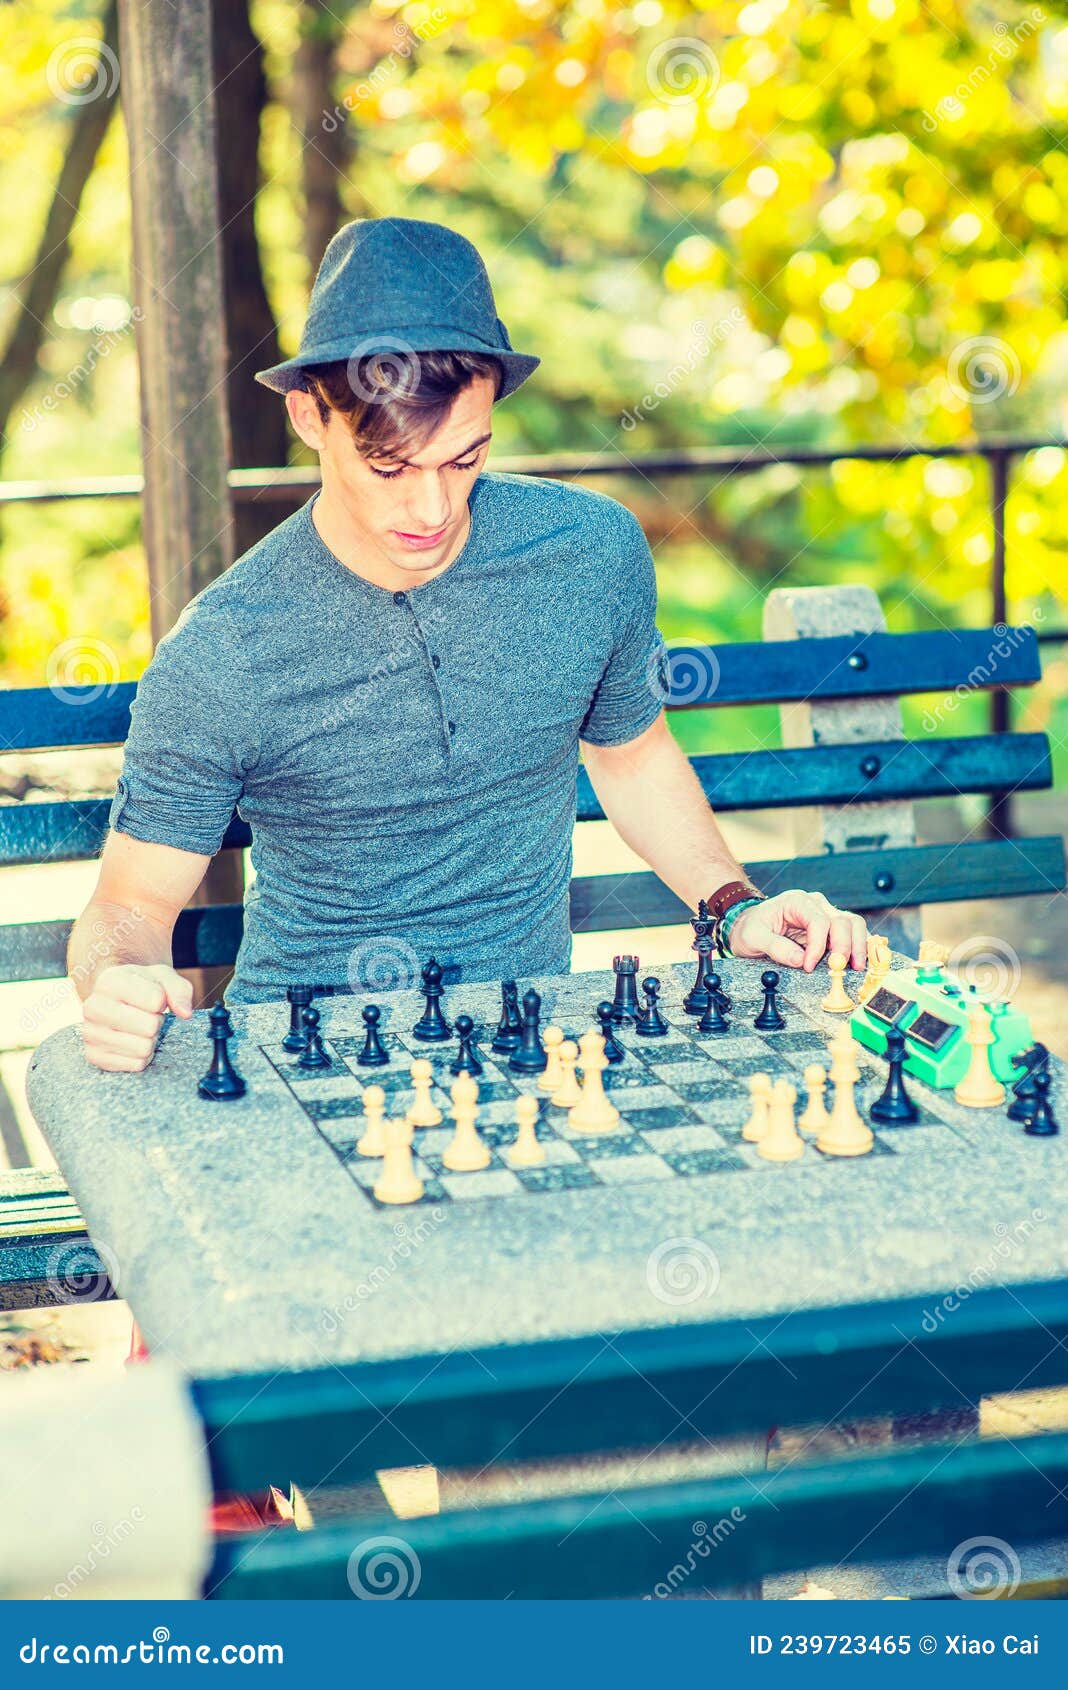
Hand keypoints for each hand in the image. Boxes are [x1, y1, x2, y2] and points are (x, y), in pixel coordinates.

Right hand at [81, 963, 193, 1071]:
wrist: (116, 1000)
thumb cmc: (143, 987)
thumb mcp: (164, 978)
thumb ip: (179, 990)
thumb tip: (185, 1013)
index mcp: (110, 981)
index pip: (156, 1000)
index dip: (162, 1001)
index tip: (154, 998)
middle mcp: (93, 1006)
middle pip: (150, 1027)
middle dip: (156, 1022)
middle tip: (147, 1016)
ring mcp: (90, 1033)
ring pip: (144, 1048)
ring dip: (149, 1040)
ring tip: (138, 1028)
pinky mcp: (94, 1056)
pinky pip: (136, 1064)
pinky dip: (141, 1056)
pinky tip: (131, 1042)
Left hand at [728, 891, 866, 971]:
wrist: (749, 926)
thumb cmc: (750, 928)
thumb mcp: (752, 937)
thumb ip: (775, 946)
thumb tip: (800, 960)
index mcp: (796, 901)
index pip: (818, 922)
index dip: (817, 946)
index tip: (808, 966)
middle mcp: (815, 904)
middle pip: (841, 921)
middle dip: (844, 947)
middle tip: (839, 969)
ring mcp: (825, 914)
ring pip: (853, 924)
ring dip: (858, 946)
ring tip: (857, 967)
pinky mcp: (830, 929)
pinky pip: (852, 933)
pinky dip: (858, 946)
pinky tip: (858, 961)